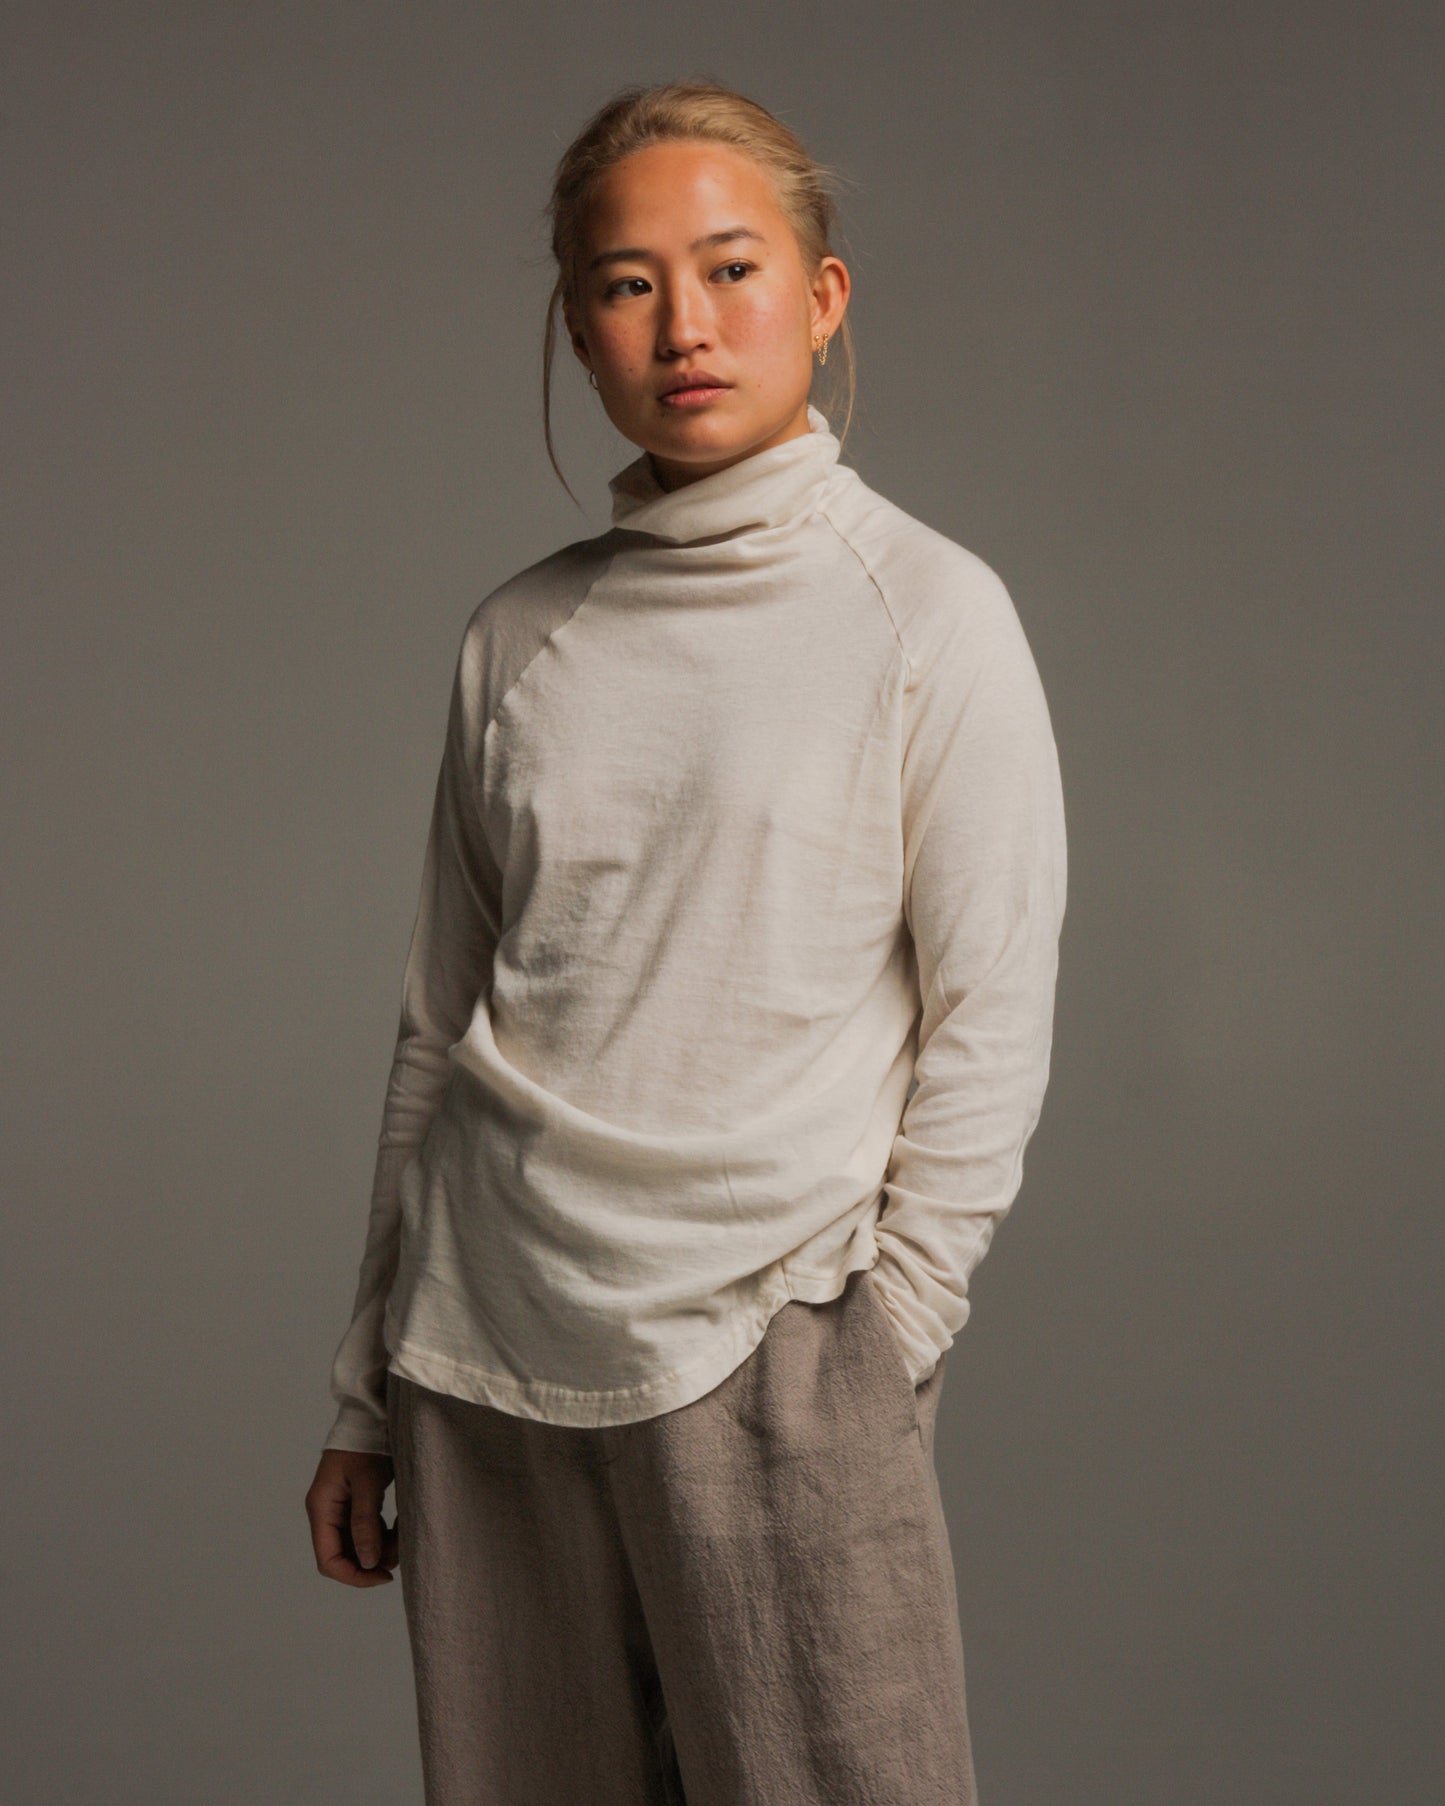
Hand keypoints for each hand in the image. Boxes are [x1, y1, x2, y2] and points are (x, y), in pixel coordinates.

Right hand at [305, 1448, 398, 1586]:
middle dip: (371, 1560)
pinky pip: (366, 1529)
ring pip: (358, 1544)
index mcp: (322, 1508)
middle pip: (343, 1554)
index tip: (383, 1575)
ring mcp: (341, 1508)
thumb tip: (368, 1562)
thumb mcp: (367, 1483)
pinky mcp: (355, 1502)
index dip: (353, 1575)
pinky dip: (383, 1533)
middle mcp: (327, 1512)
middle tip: (400, 1552)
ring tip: (404, 1536)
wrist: (372, 1414)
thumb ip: (365, 1523)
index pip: (328, 1560)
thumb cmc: (367, 1444)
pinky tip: (400, 1525)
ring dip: (380, 1547)